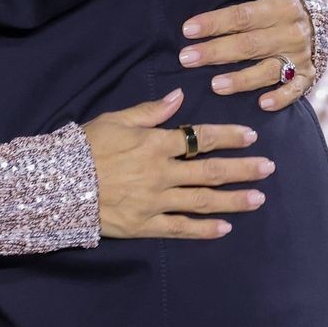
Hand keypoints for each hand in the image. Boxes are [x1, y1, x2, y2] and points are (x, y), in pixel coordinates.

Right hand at [84, 89, 273, 239]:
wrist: (58, 183)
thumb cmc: (86, 146)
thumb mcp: (115, 120)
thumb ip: (150, 111)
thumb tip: (179, 97)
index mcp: (155, 143)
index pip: (201, 137)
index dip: (229, 136)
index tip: (251, 136)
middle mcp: (161, 172)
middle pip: (210, 170)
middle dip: (242, 168)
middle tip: (268, 168)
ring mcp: (156, 201)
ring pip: (203, 200)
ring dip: (233, 199)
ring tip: (258, 198)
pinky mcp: (146, 224)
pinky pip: (181, 227)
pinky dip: (204, 229)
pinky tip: (224, 228)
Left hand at [178, 0, 314, 109]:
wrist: (321, 20)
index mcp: (279, 7)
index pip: (241, 16)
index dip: (214, 22)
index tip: (187, 29)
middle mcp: (290, 32)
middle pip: (248, 45)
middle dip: (215, 52)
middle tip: (186, 59)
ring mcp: (299, 56)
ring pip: (267, 70)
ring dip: (241, 79)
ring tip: (214, 86)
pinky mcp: (308, 75)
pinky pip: (295, 89)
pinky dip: (280, 97)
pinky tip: (262, 104)